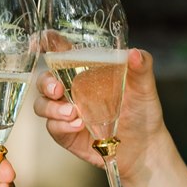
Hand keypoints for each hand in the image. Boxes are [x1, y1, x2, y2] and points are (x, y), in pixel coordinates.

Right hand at [32, 47, 167, 173]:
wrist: (143, 147)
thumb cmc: (142, 112)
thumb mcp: (144, 87)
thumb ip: (141, 67)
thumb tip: (135, 53)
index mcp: (87, 71)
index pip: (63, 54)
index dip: (49, 44)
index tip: (42, 40)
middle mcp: (72, 90)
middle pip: (45, 80)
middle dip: (46, 83)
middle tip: (57, 89)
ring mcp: (66, 112)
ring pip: (42, 104)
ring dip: (52, 107)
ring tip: (72, 113)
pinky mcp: (65, 133)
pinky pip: (52, 127)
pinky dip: (61, 125)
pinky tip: (77, 126)